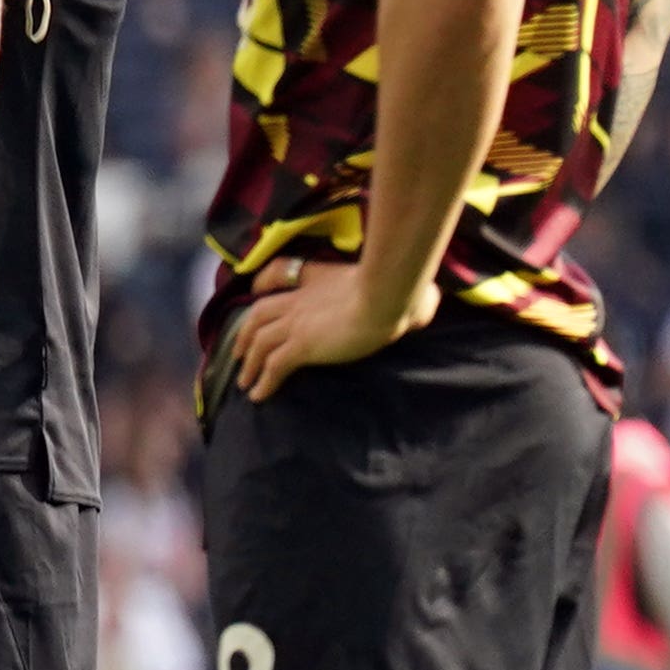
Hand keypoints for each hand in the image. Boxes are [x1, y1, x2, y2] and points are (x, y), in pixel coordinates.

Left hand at [221, 256, 433, 400]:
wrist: (389, 296)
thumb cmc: (400, 288)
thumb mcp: (395, 282)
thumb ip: (404, 292)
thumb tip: (430, 302)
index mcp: (315, 278)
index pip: (277, 274)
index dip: (263, 284)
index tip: (254, 291)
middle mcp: (299, 300)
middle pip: (258, 315)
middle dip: (245, 334)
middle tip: (239, 352)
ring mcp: (297, 323)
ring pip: (259, 344)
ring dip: (249, 364)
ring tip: (244, 383)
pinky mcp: (300, 345)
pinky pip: (272, 366)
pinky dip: (262, 382)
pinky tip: (258, 396)